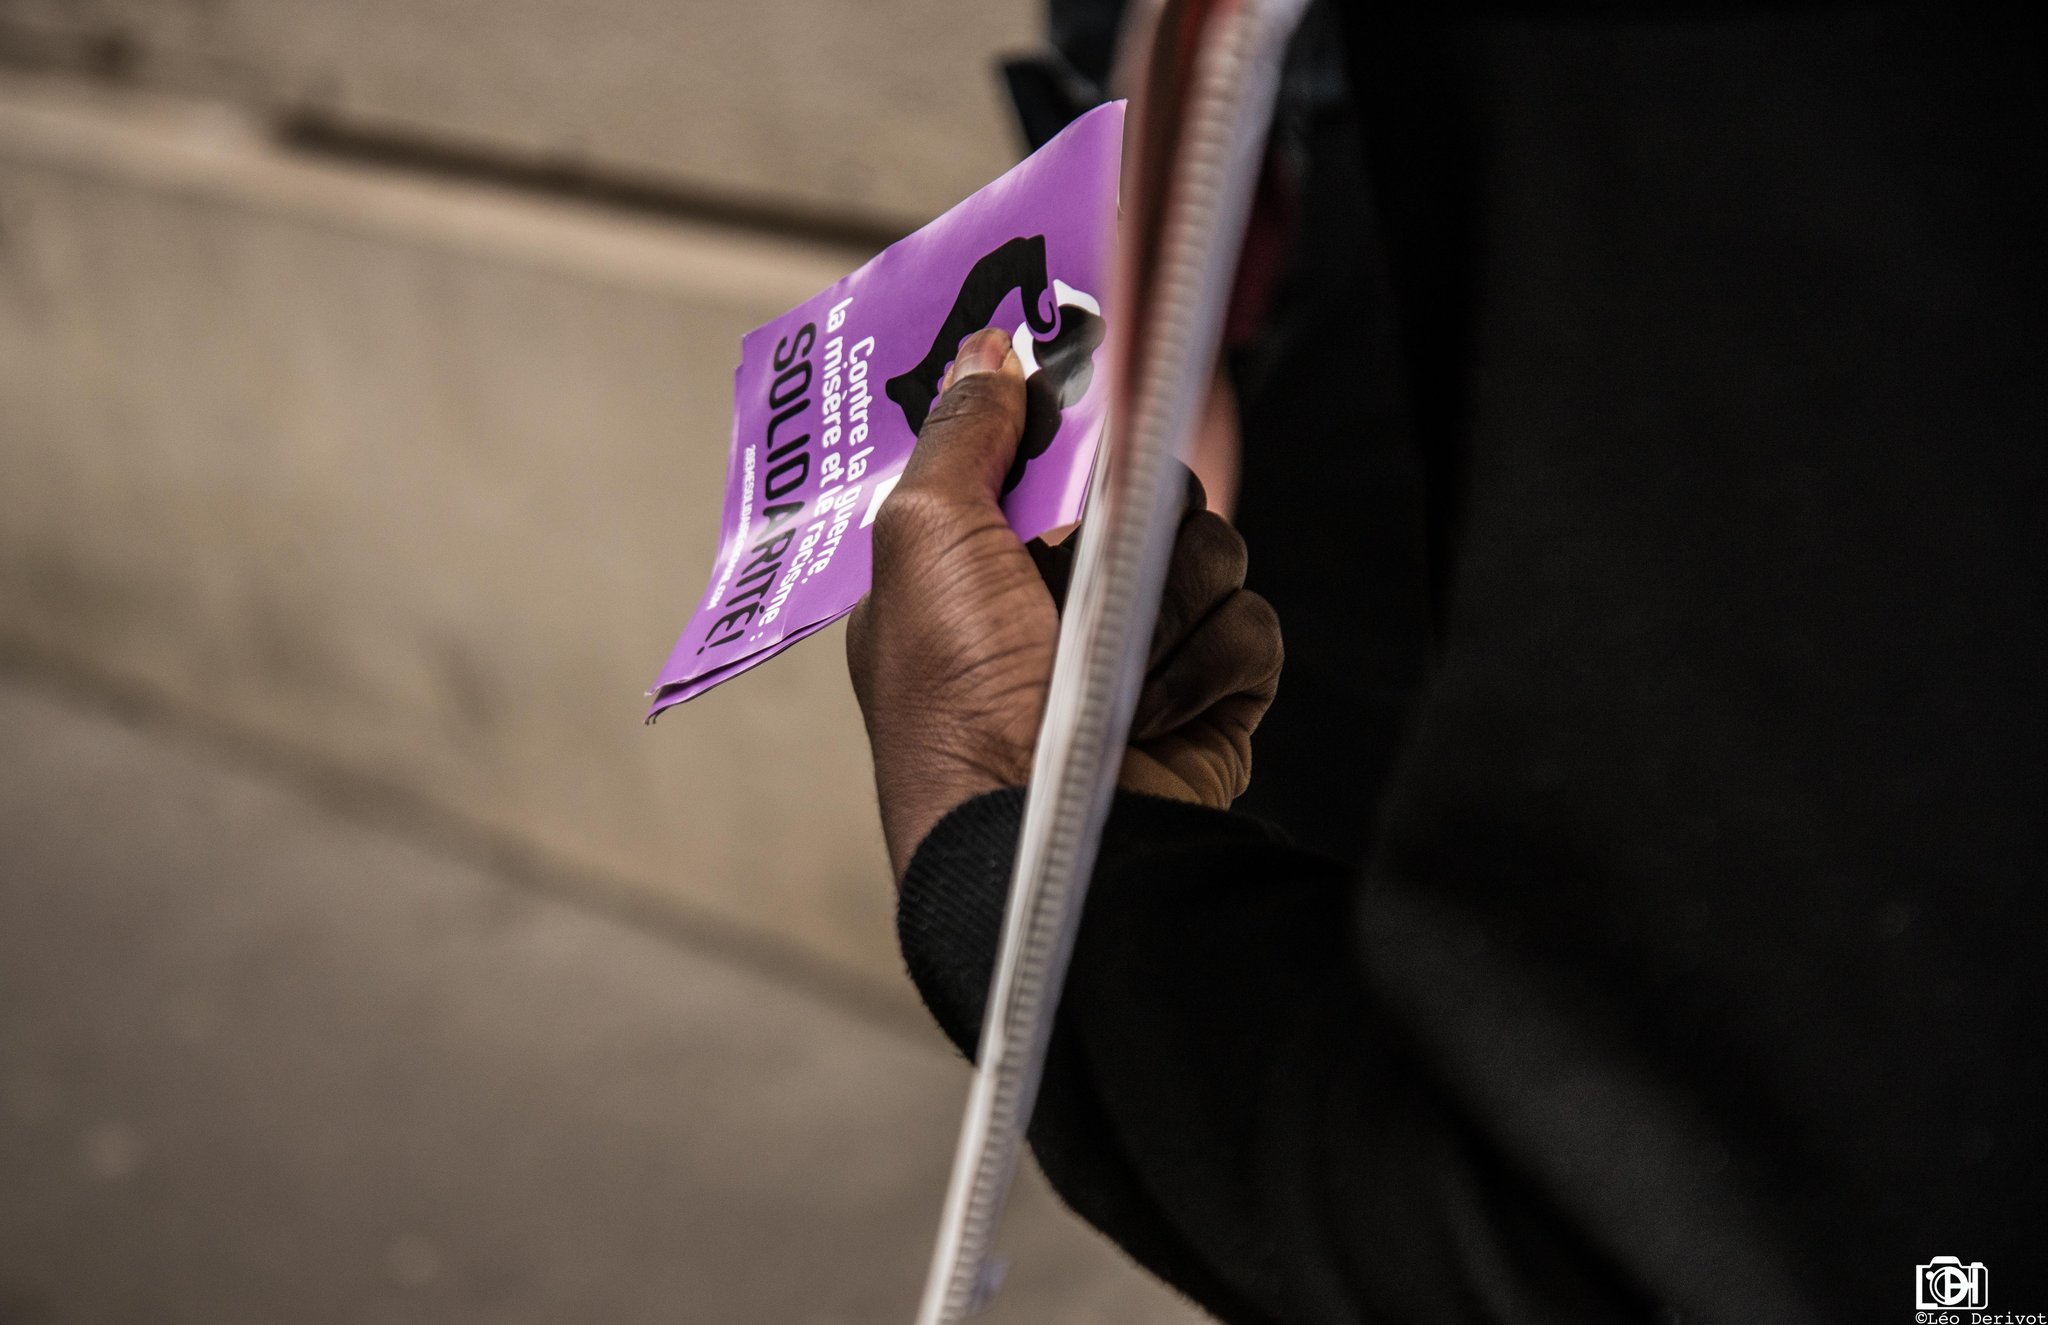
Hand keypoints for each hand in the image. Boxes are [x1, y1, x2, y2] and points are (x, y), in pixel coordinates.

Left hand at [847, 328, 1282, 880]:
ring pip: (1210, 552)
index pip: (1046, 460)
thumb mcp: (924, 537)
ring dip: (1169, 600)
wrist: (1039, 834)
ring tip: (1117, 665)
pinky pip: (1250, 626)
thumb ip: (963, 434)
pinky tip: (1159, 711)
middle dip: (1132, 521)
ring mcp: (1139, 654)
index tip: (1095, 391)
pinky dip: (1212, 666)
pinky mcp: (1209, 700)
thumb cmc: (958, 694)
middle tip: (1092, 563)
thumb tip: (987, 351)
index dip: (1070, 427)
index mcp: (975, 566)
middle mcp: (1056, 605)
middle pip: (1145, 494)